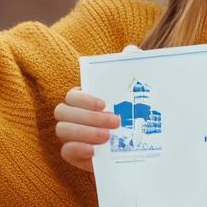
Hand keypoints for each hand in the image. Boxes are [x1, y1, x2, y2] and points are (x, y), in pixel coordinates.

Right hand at [54, 45, 137, 172]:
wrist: (145, 145)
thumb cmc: (135, 114)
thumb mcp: (137, 92)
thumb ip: (133, 68)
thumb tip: (130, 50)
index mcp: (84, 99)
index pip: (72, 95)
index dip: (84, 99)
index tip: (104, 104)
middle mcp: (73, 116)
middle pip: (62, 111)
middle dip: (87, 117)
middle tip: (115, 122)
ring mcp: (72, 136)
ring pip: (61, 130)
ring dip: (84, 132)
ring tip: (107, 137)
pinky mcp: (76, 156)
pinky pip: (65, 152)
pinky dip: (77, 149)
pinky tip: (93, 151)